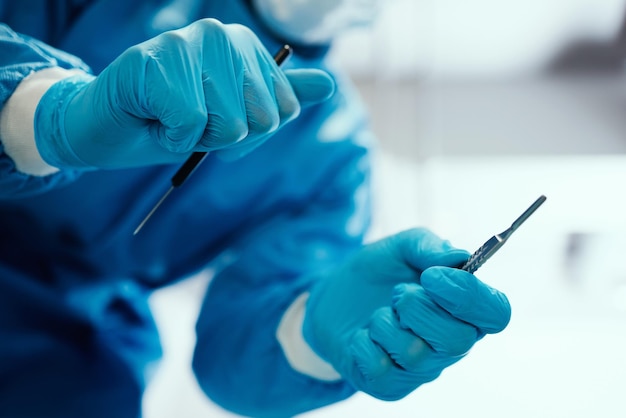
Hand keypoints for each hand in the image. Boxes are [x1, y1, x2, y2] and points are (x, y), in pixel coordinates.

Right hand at [34, 18, 334, 168]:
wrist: (105, 128)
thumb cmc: (169, 121)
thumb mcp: (233, 115)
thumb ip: (278, 97)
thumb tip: (329, 86)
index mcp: (245, 46)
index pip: (283, 112)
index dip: (249, 135)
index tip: (214, 120)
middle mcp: (222, 35)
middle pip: (262, 121)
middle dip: (224, 138)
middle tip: (189, 120)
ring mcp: (188, 42)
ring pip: (230, 125)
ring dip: (197, 138)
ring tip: (169, 117)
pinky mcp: (156, 61)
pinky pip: (190, 125)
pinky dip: (170, 137)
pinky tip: (152, 116)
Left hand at [303, 228, 510, 399]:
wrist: (333, 297)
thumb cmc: (378, 273)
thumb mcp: (400, 247)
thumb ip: (429, 247)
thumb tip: (459, 256)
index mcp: (464, 309)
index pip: (496, 314)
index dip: (470, 297)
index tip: (432, 276)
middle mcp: (450, 344)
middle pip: (457, 340)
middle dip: (418, 308)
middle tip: (398, 292)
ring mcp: (420, 369)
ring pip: (414, 354)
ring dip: (386, 323)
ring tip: (379, 312)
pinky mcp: (389, 385)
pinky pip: (380, 368)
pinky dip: (363, 342)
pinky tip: (363, 334)